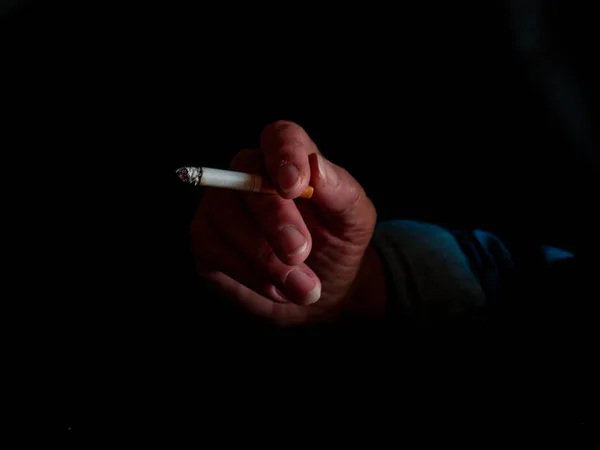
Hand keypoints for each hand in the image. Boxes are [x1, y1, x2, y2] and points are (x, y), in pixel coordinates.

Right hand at [191, 121, 383, 325]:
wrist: (322, 291)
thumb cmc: (337, 244)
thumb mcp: (354, 220)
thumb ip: (340, 191)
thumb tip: (316, 166)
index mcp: (290, 160)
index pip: (279, 138)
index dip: (284, 156)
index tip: (294, 187)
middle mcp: (249, 176)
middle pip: (245, 180)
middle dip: (273, 219)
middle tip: (298, 252)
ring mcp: (222, 207)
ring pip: (224, 219)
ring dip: (265, 259)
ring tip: (302, 286)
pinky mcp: (207, 241)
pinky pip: (213, 251)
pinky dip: (249, 275)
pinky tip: (276, 288)